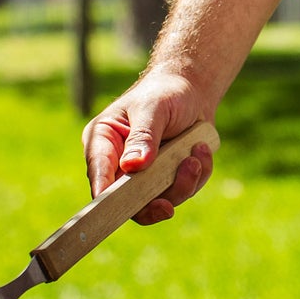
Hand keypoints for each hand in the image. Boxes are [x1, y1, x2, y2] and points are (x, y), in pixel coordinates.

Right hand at [82, 70, 216, 225]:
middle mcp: (118, 164)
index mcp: (103, 142)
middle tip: (168, 207)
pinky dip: (196, 176)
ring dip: (183, 183)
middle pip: (126, 200)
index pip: (98, 173)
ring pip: (158, 201)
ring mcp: (143, 175)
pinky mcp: (166, 180)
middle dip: (152, 203)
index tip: (118, 205)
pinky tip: (201, 151)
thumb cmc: (165, 93)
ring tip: (197, 154)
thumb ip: (143, 136)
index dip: (105, 195)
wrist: (192, 92)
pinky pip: (181, 192)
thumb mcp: (153, 108)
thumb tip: (133, 166)